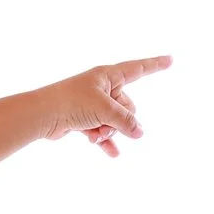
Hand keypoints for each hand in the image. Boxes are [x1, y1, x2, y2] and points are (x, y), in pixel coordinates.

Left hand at [43, 56, 171, 157]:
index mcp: (108, 75)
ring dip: (109, 131)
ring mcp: (93, 104)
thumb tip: (140, 132)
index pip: (138, 68)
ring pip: (114, 121)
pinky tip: (112, 154)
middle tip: (106, 122)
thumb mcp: (105, 110)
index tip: (171, 60)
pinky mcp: (84, 119)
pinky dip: (104, 140)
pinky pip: (102, 130)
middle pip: (126, 106)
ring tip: (97, 135)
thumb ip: (126, 121)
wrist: (43, 115)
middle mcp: (102, 87)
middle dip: (121, 120)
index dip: (155, 65)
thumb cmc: (73, 103)